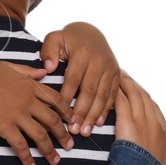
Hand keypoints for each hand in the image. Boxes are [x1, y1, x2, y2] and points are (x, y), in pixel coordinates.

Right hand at [0, 63, 72, 164]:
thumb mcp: (8, 67)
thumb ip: (28, 71)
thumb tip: (44, 72)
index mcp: (30, 85)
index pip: (56, 100)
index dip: (67, 113)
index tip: (74, 123)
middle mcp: (27, 100)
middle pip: (53, 120)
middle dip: (64, 135)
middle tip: (71, 146)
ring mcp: (16, 114)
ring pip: (40, 135)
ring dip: (50, 150)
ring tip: (55, 161)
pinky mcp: (4, 126)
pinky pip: (20, 145)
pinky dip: (27, 158)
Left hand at [40, 21, 120, 135]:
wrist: (91, 33)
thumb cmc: (69, 39)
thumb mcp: (55, 38)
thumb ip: (48, 50)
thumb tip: (48, 68)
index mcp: (82, 53)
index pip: (73, 80)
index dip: (67, 99)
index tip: (60, 116)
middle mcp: (99, 60)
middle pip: (90, 91)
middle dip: (81, 112)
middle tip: (73, 130)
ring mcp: (110, 68)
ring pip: (102, 96)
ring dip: (93, 115)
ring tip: (84, 131)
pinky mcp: (117, 74)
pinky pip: (112, 95)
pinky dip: (106, 110)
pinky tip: (98, 123)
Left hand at [113, 73, 165, 164]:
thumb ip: (152, 156)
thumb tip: (147, 156)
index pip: (155, 109)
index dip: (145, 98)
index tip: (138, 91)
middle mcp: (157, 125)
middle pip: (146, 98)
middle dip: (135, 85)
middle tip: (126, 76)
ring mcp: (145, 123)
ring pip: (135, 95)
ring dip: (126, 83)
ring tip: (118, 74)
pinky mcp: (130, 123)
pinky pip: (123, 102)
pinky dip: (117, 92)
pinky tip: (111, 85)